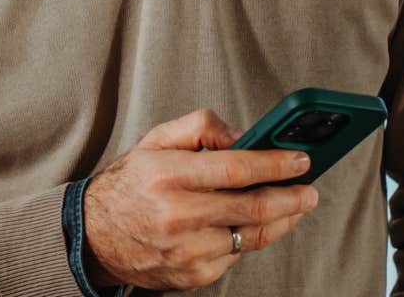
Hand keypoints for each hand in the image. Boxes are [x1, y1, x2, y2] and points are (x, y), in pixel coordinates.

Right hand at [82, 108, 319, 290]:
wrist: (94, 237)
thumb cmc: (130, 185)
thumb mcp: (155, 141)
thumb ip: (200, 127)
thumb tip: (243, 135)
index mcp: (168, 177)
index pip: (235, 169)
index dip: (275, 164)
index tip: (301, 160)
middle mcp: (177, 216)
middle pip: (253, 208)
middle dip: (292, 197)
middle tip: (310, 190)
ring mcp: (186, 251)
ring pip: (251, 236)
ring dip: (281, 221)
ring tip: (294, 206)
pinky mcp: (192, 275)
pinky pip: (234, 255)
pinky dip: (247, 239)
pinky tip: (249, 225)